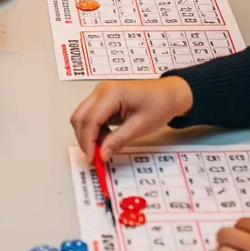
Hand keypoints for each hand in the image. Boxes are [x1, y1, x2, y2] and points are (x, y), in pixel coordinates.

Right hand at [71, 78, 193, 161]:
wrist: (169, 94)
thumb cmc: (158, 105)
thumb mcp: (139, 126)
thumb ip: (118, 140)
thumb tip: (101, 155)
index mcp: (110, 93)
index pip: (90, 120)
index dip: (88, 142)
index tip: (92, 160)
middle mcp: (101, 90)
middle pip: (80, 117)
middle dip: (84, 139)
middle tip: (95, 157)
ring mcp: (100, 93)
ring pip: (82, 116)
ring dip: (89, 135)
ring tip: (104, 147)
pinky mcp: (103, 99)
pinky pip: (91, 116)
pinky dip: (94, 130)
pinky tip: (107, 138)